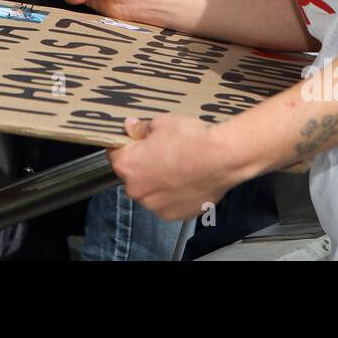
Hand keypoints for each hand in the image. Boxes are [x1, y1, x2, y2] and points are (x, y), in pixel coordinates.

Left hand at [109, 114, 235, 221]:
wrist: (222, 158)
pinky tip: (187, 178)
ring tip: (179, 165)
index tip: (136, 141)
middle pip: (133, 175)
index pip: (115, 155)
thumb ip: (140, 129)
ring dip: (159, 181)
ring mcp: (156, 206)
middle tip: (162, 151)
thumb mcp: (161, 123)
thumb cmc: (191, 140)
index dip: (126, 145)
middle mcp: (138, 191)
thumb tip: (131, 128)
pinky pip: (168, 203)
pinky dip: (174, 193)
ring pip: (151, 191)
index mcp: (127, 166)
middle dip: (143, 165)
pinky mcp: (175, 214)